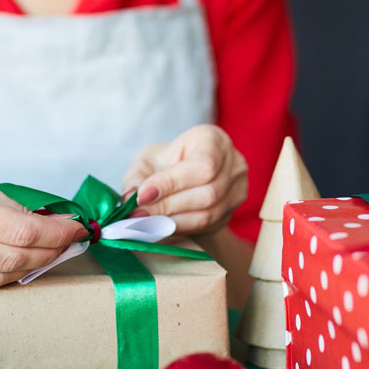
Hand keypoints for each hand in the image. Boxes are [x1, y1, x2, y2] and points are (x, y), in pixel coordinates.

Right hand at [0, 145, 85, 289]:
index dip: (56, 234)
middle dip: (49, 253)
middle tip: (67, 243)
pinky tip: (10, 260)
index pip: (20, 233)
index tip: (76, 229)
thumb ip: (2, 201)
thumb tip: (42, 221)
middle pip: (13, 261)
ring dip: (27, 268)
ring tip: (46, 253)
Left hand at [122, 125, 247, 235]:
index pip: (202, 165)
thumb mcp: (147, 161)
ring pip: (209, 214)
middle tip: (139, 214)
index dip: (172, 183)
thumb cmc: (165, 162)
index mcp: (214, 140)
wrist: (183, 177)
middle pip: (208, 193)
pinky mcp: (232, 211)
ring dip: (174, 221)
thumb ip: (136, 178)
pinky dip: (182, 228)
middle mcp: (234, 163)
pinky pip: (209, 226)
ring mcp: (238, 189)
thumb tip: (130, 199)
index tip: (142, 196)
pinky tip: (162, 227)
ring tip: (146, 222)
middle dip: (169, 206)